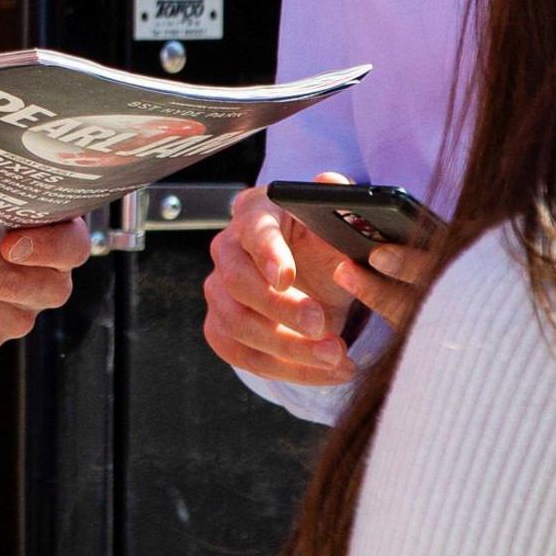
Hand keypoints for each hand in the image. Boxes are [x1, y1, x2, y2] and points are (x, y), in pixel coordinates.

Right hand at [201, 182, 442, 387]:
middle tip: (323, 327)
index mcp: (255, 214)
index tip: (286, 277)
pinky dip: (284, 370)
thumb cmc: (322, 242)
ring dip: (287, 349)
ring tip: (336, 357)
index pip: (253, 230)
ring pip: (236, 325)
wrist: (315, 276)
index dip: (267, 254)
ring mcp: (218, 291)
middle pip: (237, 283)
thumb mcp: (336, 221)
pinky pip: (242, 356)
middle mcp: (227, 249)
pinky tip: (324, 373)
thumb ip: (336, 200)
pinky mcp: (222, 328)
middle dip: (281, 310)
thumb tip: (329, 182)